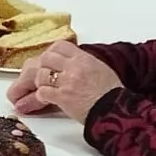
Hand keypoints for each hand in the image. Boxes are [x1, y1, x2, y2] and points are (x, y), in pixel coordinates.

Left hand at [4, 40, 119, 121]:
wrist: (116, 110)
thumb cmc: (112, 94)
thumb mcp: (101, 69)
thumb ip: (84, 64)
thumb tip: (73, 63)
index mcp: (84, 59)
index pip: (60, 46)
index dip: (52, 52)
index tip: (51, 60)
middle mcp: (74, 67)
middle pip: (47, 58)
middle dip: (42, 67)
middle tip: (42, 75)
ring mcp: (67, 82)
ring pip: (41, 74)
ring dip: (40, 83)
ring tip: (43, 88)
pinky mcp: (63, 97)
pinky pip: (43, 92)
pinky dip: (40, 97)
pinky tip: (44, 100)